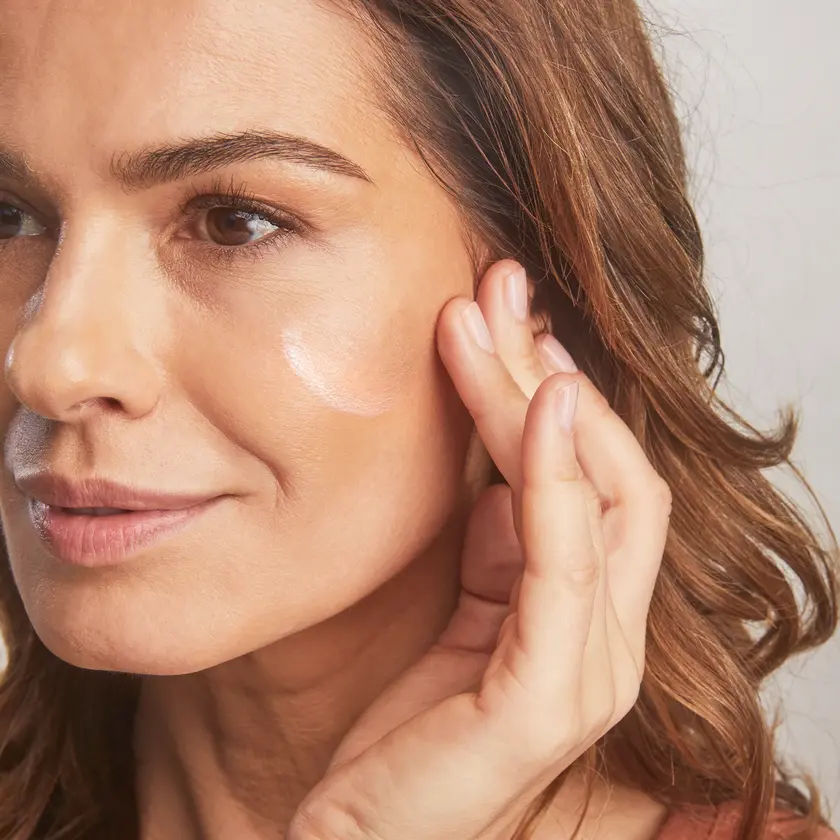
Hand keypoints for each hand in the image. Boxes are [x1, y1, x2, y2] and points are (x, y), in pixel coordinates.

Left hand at [287, 260, 671, 839]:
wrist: (354, 836)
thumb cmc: (398, 722)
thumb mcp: (456, 606)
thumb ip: (493, 540)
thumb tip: (503, 450)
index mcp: (577, 609)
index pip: (597, 474)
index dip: (559, 388)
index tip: (508, 315)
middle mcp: (603, 632)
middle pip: (608, 468)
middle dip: (553, 370)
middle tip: (500, 287)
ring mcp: (587, 666)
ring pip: (596, 496)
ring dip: (544, 397)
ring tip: (494, 318)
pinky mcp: (545, 696)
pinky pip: (564, 561)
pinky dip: (559, 478)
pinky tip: (542, 402)